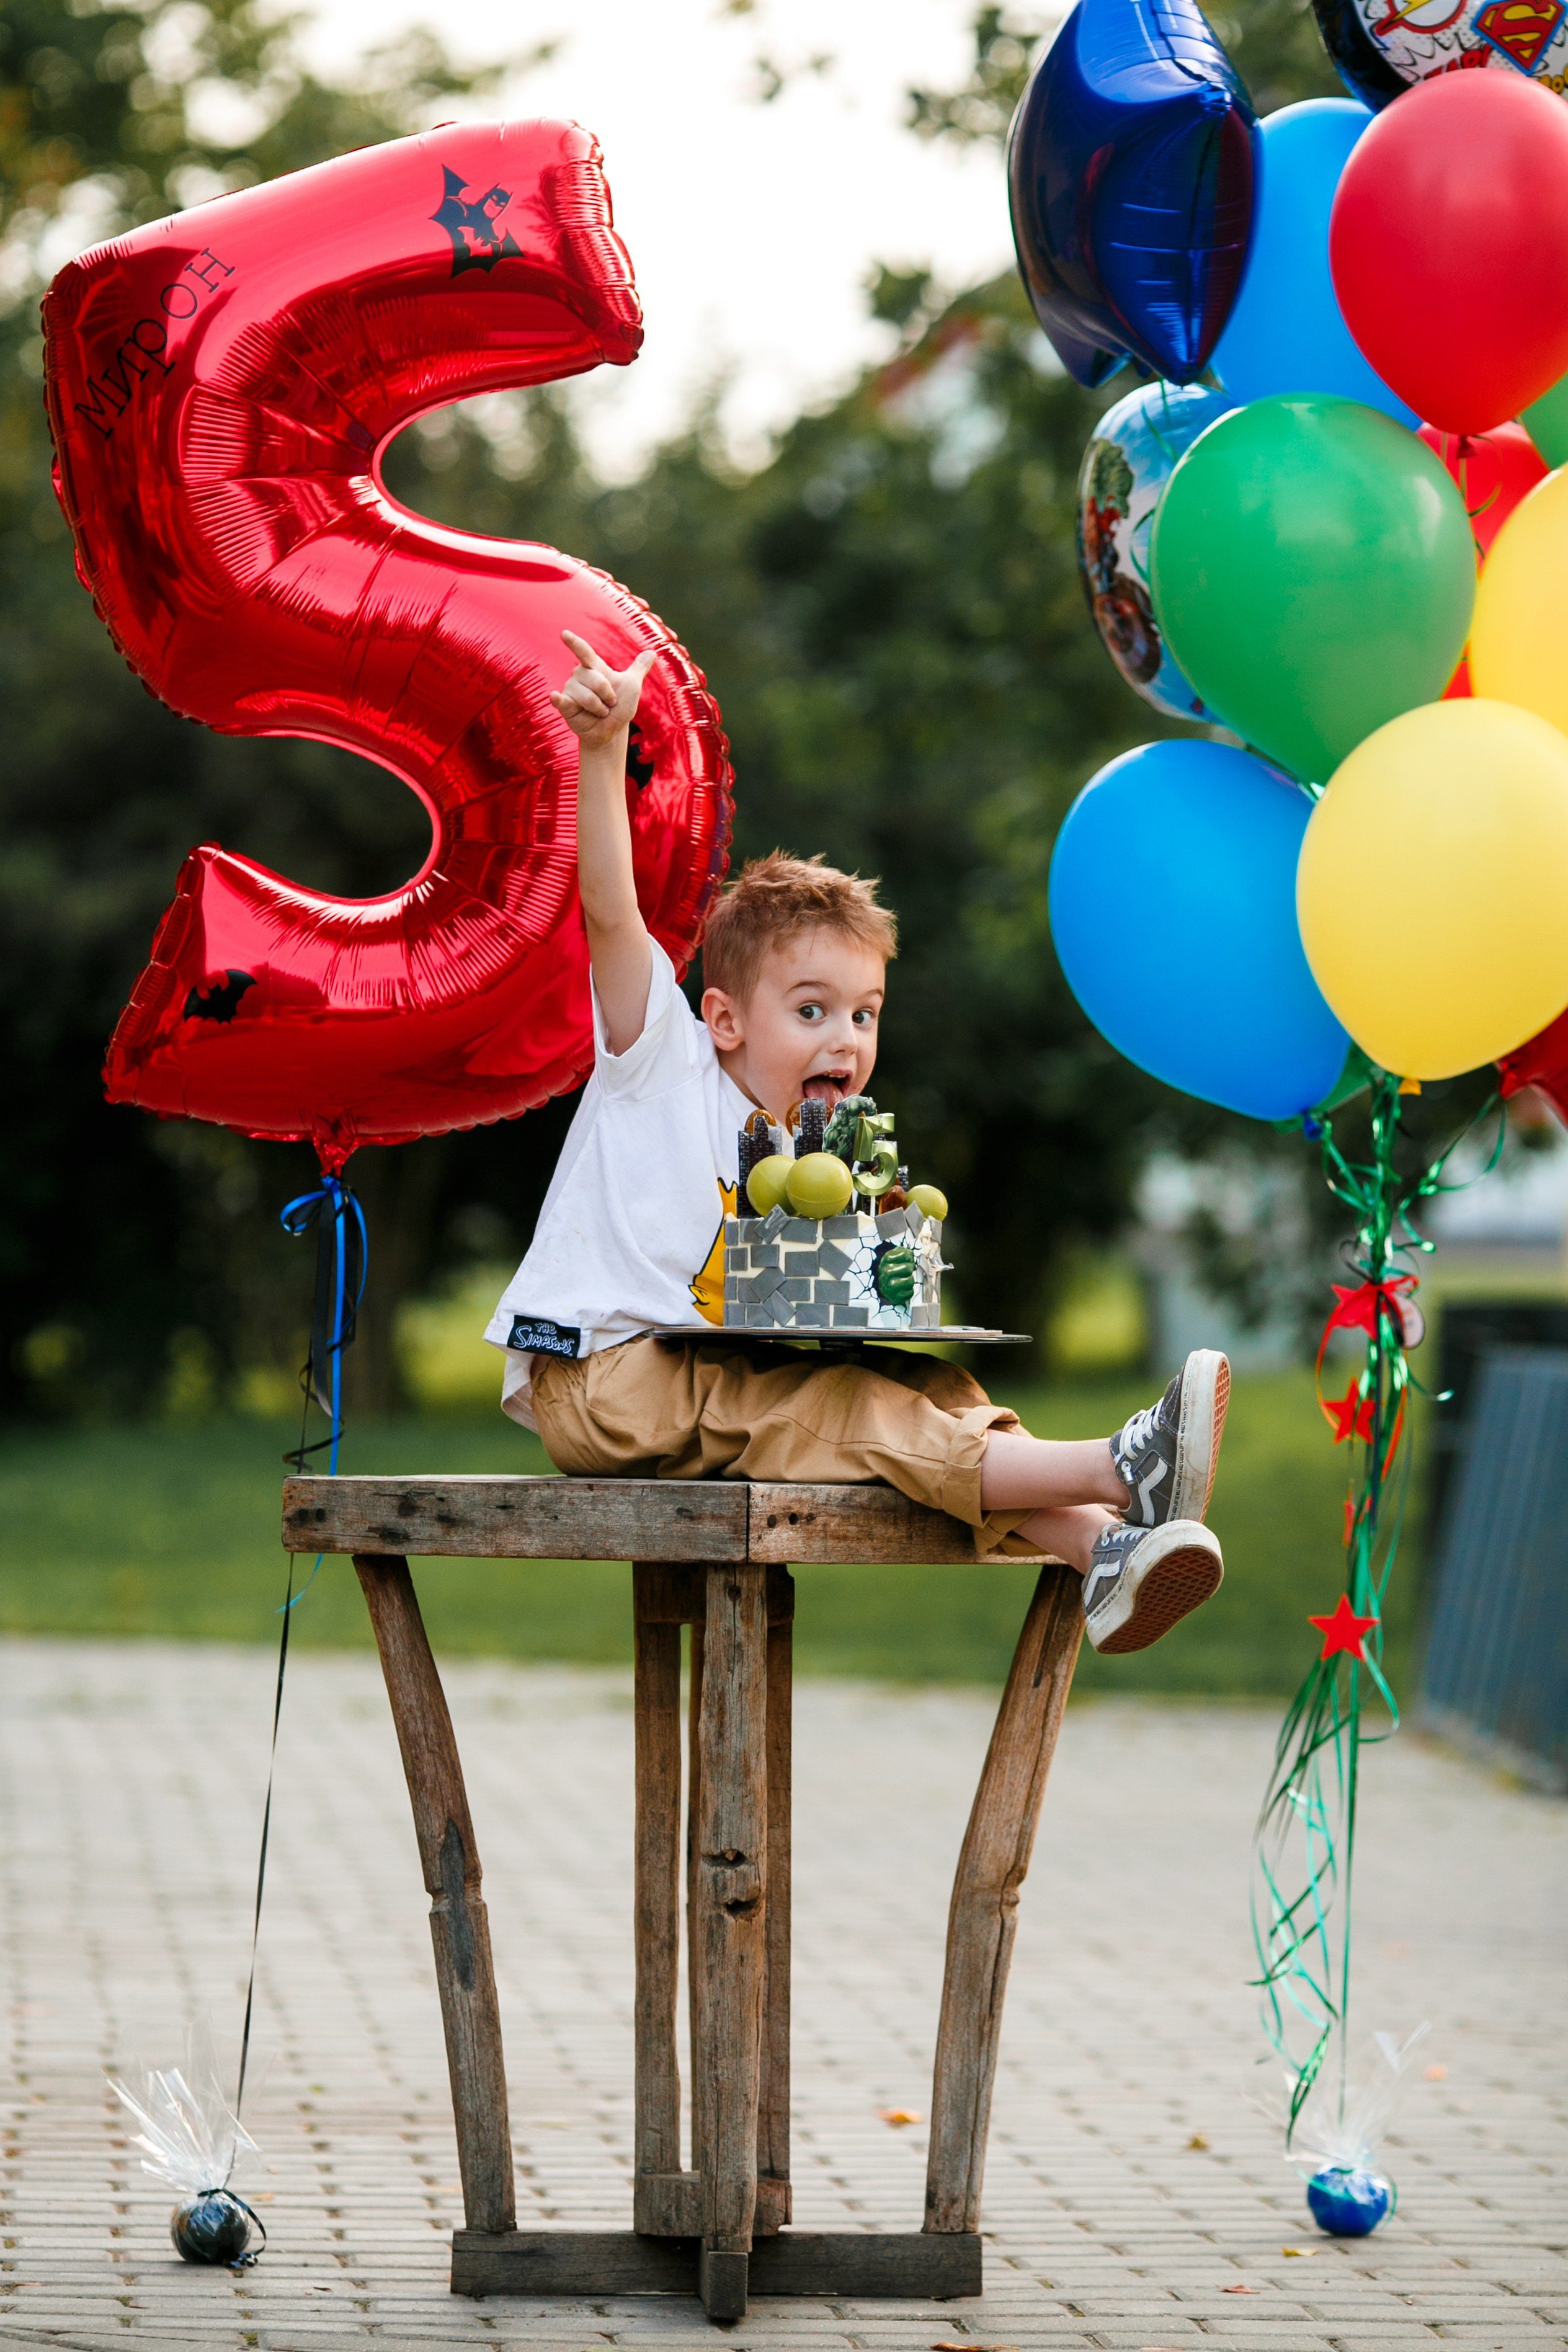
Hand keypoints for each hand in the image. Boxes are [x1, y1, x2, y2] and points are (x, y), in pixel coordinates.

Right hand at [549, 629, 656, 748]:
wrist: (612, 731)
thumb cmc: (620, 707)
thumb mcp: (632, 686)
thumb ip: (639, 669)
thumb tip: (653, 652)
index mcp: (594, 668)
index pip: (584, 652)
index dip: (575, 643)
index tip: (565, 634)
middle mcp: (580, 676)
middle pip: (595, 680)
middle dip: (608, 695)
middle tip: (609, 704)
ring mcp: (570, 690)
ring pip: (587, 696)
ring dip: (599, 708)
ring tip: (599, 712)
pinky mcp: (565, 706)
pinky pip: (562, 701)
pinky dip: (558, 700)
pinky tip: (555, 696)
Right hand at [874, 1243, 916, 1307]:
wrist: (884, 1286)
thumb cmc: (892, 1269)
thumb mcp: (894, 1257)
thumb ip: (903, 1251)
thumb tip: (910, 1253)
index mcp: (886, 1260)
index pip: (905, 1254)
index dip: (910, 1257)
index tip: (908, 1260)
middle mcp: (886, 1273)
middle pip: (908, 1268)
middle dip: (910, 1268)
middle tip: (908, 1270)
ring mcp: (890, 1286)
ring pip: (910, 1281)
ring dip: (910, 1280)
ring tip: (905, 1279)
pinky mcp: (895, 1297)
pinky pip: (910, 1292)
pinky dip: (910, 1290)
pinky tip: (904, 1288)